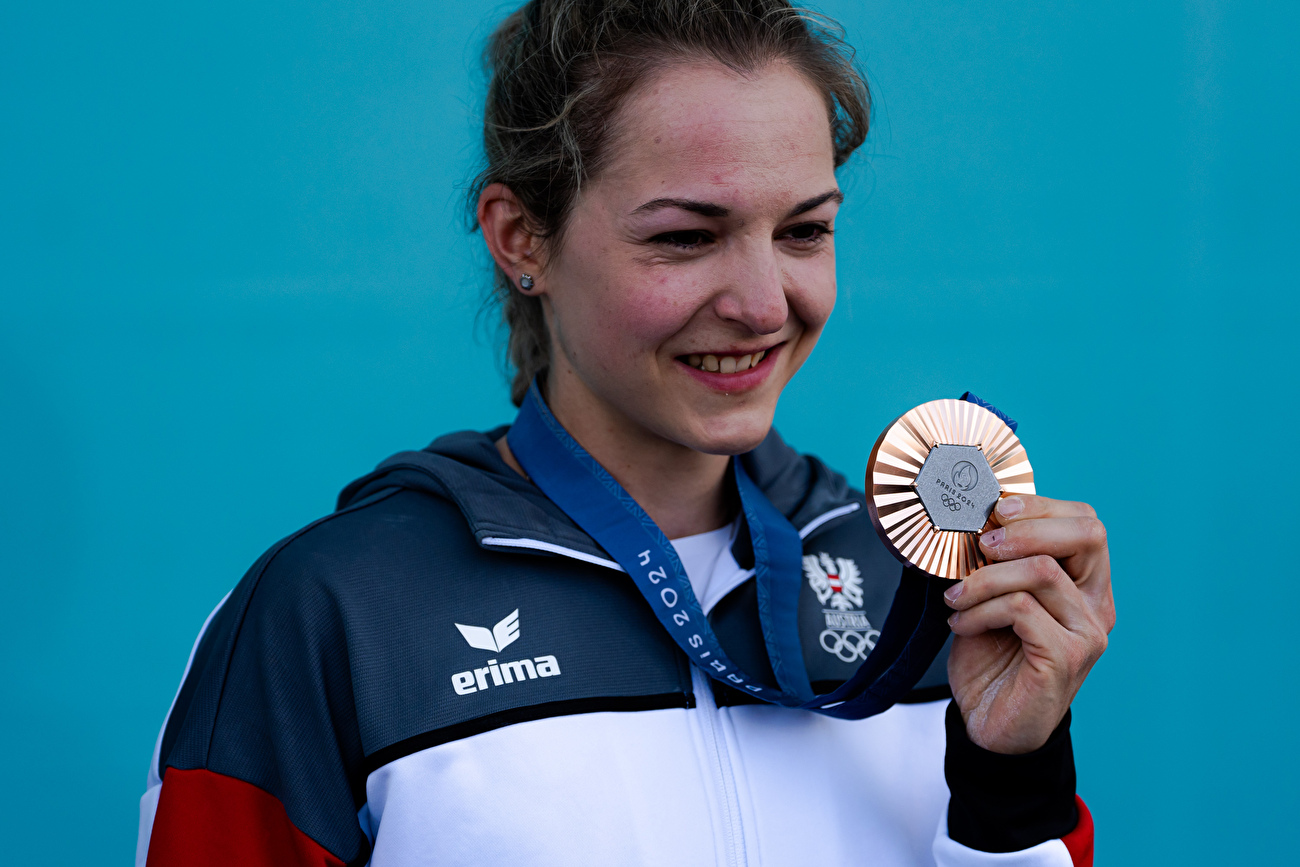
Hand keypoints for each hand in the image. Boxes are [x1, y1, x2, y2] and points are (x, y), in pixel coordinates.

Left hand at [944, 494, 1114, 753]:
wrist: (989, 725)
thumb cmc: (992, 659)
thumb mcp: (992, 598)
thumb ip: (999, 562)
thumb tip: (975, 520)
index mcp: (1084, 585)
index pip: (1085, 523)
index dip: (1042, 506)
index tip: (995, 511)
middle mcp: (1096, 605)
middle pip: (1086, 534)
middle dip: (1025, 528)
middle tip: (981, 546)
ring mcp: (1087, 632)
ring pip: (1041, 571)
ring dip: (985, 579)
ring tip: (957, 599)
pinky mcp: (1067, 656)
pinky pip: (1022, 608)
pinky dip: (981, 610)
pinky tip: (962, 624)